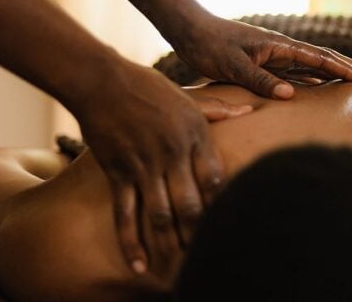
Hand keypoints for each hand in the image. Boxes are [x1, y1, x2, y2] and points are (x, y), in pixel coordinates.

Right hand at [69, 57, 248, 277]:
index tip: (231, 224)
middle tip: (209, 256)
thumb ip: (218, 108)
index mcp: (194, 134)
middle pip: (191, 204)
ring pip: (161, 215)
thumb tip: (250, 110)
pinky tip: (140, 265)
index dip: (224, 205)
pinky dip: (131, 242)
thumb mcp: (188, 96)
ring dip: (171, 245)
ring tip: (180, 270)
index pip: (216, 179)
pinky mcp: (118, 172)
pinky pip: (125, 214)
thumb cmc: (148, 87)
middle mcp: (172, 153)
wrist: (102, 82)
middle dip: (201, 234)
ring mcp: (144, 165)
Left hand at [168, 14, 351, 98]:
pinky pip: (296, 72)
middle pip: (324, 59)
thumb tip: (290, 95)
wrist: (189, 29)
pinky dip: (313, 80)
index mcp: (279, 46)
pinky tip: (321, 89)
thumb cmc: (208, 45)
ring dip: (336, 74)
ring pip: (313, 66)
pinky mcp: (264, 61)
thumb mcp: (232, 65)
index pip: (321, 59)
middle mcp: (282, 49)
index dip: (347, 70)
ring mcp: (275, 55)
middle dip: (351, 70)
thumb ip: (260, 79)